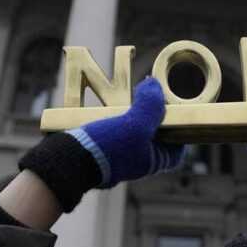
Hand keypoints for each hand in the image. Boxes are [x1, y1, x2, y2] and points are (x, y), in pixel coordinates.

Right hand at [19, 77, 182, 211]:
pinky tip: (109, 101)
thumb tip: (155, 86)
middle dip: (152, 114)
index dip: (180, 130)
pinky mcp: (99, 146)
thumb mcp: (136, 125)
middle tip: (151, 95)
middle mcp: (135, 160)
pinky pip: (110, 128)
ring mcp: (116, 154)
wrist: (66, 161)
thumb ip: (151, 105)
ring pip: (131, 129)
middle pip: (153, 134)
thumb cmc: (106, 149)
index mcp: (151, 161)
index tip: (178, 112)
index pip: (175, 148)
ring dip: (130, 110)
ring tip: (131, 93)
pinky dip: (112, 114)